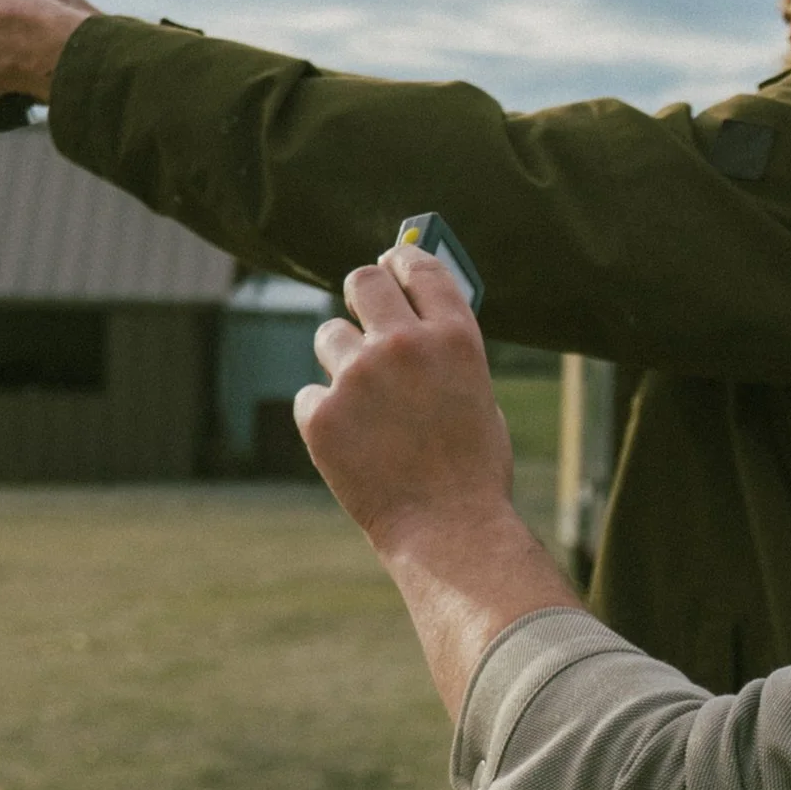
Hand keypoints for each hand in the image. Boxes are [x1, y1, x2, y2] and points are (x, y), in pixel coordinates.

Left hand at [296, 245, 516, 550]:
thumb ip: (445, 353)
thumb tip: (413, 321)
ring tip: (367, 406)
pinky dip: (326, 416)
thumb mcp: (478, 396)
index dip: (403, 258)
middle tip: (362, 310)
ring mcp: (358, 377)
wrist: (449, 531)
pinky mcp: (321, 414)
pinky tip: (355, 446)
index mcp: (455, 337)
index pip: (420, 267)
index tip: (393, 260)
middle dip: (361, 292)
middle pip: (362, 281)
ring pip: (330, 337)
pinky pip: (311, 396)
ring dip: (343, 361)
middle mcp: (405, 345)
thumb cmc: (473, 470)